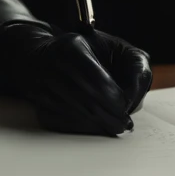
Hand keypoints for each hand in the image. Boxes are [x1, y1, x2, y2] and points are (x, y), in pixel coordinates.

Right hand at [0, 22, 145, 136]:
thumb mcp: (116, 47)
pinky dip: (84, 128)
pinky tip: (96, 126)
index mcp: (71, 47)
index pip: (97, 80)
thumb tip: (132, 100)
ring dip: (99, 125)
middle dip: (110, 116)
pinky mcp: (38, 105)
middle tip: (124, 124)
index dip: (115, 98)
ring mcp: (41, 87)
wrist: (41, 56)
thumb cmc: (88, 52)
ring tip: (114, 125)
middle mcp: (52, 66)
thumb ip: (136, 67)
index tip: (126, 106)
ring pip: (76, 115)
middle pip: (87, 101)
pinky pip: (63, 124)